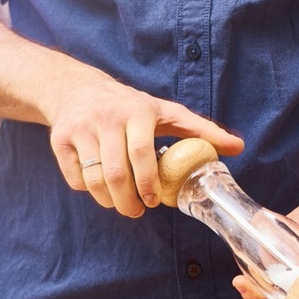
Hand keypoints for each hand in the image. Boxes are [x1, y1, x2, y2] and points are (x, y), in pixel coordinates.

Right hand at [47, 75, 242, 217]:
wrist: (76, 88)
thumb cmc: (129, 105)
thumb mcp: (165, 112)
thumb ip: (201, 130)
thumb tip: (239, 146)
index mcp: (137, 111)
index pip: (141, 152)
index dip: (147, 182)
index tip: (154, 201)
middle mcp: (106, 117)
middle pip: (114, 172)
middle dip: (127, 200)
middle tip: (138, 210)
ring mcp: (80, 128)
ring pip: (93, 179)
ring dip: (108, 201)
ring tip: (121, 204)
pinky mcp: (59, 139)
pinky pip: (75, 177)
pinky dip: (88, 190)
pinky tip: (99, 188)